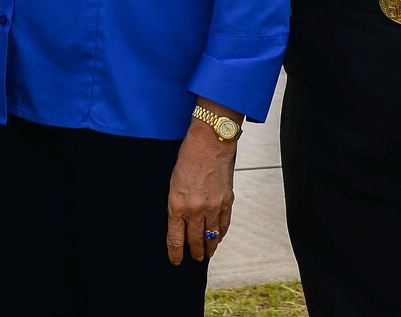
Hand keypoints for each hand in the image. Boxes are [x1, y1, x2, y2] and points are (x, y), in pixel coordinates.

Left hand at [166, 109, 237, 265]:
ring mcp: (213, 206)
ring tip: (207, 253)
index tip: (175, 261)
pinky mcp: (227, 200)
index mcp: (177, 205)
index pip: (175, 239)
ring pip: (211, 236)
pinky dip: (221, 233)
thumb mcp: (173, 182)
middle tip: (194, 258)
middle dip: (194, 252)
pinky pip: (224, 224)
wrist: (211, 140)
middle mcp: (195, 210)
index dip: (175, 254)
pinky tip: (218, 237)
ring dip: (209, 247)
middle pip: (194, 240)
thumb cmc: (188, 156)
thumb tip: (180, 221)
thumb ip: (176, 203)